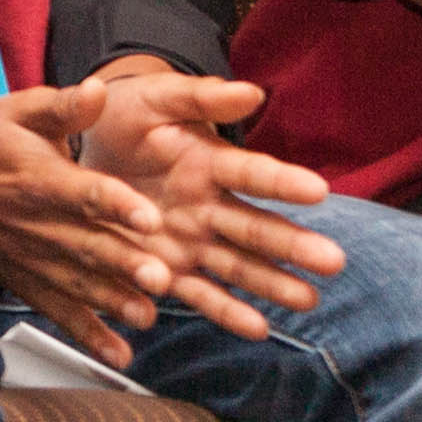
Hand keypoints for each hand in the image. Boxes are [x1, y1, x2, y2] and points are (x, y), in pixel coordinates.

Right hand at [0, 92, 180, 367]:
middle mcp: (34, 223)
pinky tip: (117, 354)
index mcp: (39, 177)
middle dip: (124, 264)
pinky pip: (57, 311)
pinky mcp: (25, 279)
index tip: (149, 216)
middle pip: (85, 246)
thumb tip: (97, 90)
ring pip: (75, 283)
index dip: (116, 204)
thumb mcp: (21, 109)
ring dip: (111, 302)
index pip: (82, 192)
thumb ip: (64, 106)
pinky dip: (87, 335)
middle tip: (162, 276)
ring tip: (146, 315)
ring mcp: (29, 257)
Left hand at [73, 61, 346, 338]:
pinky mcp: (168, 268)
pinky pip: (200, 294)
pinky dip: (227, 312)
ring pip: (239, 265)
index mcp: (210, 161)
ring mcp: (192, 240)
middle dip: (294, 245)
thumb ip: (201, 98)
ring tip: (308, 300)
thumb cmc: (128, 115)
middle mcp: (209, 205)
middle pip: (256, 228)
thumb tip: (251, 92)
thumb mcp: (157, 99)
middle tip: (335, 261)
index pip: (253, 173)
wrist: (85, 146)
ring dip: (273, 284)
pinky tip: (259, 329)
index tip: (319, 191)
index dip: (283, 182)